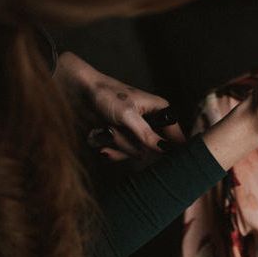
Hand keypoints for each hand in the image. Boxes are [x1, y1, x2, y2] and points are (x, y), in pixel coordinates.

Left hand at [54, 52, 183, 160]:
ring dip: (118, 145)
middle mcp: (152, 122)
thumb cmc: (107, 95)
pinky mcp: (124, 138)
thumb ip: (146, 134)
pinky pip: (123, 154)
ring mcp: (137, 131)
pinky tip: (102, 140)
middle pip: (152, 149)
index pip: (176, 136)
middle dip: (132, 145)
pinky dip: (111, 150)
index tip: (165, 163)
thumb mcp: (127, 115)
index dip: (171, 149)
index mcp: (161, 110)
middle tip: (116, 131)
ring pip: (135, 153)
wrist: (81, 93)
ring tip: (106, 130)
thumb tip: (165, 149)